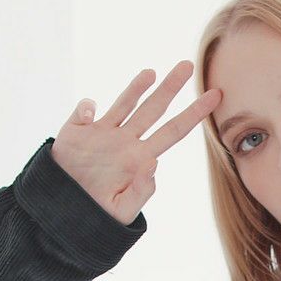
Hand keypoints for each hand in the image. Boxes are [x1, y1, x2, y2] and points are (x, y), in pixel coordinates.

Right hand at [50, 59, 222, 226]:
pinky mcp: (78, 130)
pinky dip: (87, 108)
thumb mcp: (122, 212)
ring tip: (152, 73)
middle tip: (188, 66)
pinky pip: (84, 111)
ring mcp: (103, 132)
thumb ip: (140, 191)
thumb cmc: (97, 215)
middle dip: (171, 87)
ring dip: (137, 87)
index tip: (215, 97)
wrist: (65, 211)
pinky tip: (89, 115)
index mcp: (140, 159)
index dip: (194, 114)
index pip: (173, 132)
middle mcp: (126, 141)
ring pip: (124, 103)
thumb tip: (153, 164)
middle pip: (154, 109)